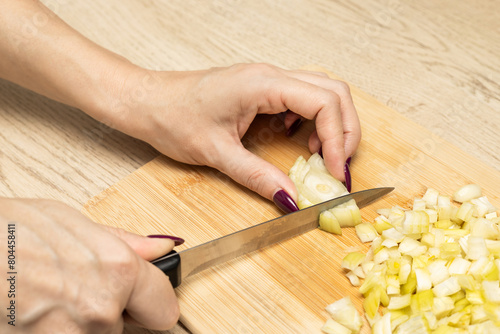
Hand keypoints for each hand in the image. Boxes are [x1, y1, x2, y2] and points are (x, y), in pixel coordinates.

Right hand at [0, 197, 178, 332]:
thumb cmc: (3, 233)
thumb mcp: (70, 222)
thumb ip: (123, 243)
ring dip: (83, 324)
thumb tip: (160, 250)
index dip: (152, 300)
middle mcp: (100, 313)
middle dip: (112, 311)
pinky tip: (38, 314)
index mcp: (117, 272)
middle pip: (128, 327)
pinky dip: (60, 331)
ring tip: (50, 300)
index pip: (164, 307)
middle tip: (77, 290)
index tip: (142, 299)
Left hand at [110, 64, 360, 206]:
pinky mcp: (260, 89)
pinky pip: (301, 97)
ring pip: (321, 91)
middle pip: (333, 92)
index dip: (339, 139)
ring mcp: (266, 79)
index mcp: (263, 84)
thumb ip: (258, 176)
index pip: (323, 103)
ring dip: (331, 124)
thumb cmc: (172, 117)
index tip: (336, 172)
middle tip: (338, 166)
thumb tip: (290, 199)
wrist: (146, 101)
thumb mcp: (217, 153)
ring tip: (320, 156)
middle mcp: (270, 75)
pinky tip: (298, 140)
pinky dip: (312, 120)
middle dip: (345, 130)